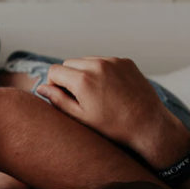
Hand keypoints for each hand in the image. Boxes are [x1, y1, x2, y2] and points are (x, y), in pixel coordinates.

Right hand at [37, 57, 172, 150]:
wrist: (148, 125)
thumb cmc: (113, 127)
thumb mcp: (81, 117)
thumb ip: (58, 100)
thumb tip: (41, 88)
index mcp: (82, 80)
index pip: (54, 71)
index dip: (53, 84)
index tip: (61, 96)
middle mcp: (97, 65)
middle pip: (69, 63)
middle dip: (68, 77)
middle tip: (77, 97)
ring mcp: (113, 61)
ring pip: (86, 60)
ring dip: (84, 73)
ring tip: (95, 94)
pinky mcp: (125, 61)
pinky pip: (104, 61)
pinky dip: (101, 71)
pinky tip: (109, 90)